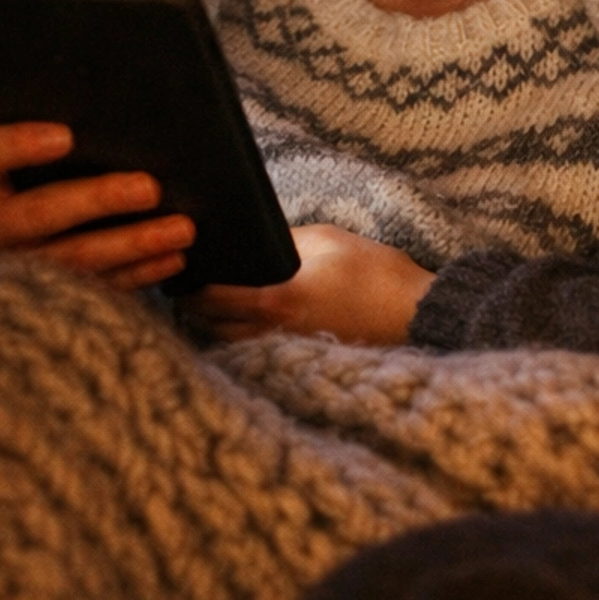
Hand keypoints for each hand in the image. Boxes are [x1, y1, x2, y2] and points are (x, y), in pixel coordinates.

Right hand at [0, 123, 195, 290]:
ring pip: (73, 259)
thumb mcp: (2, 173)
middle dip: (97, 200)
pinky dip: (137, 273)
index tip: (67, 136)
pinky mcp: (40, 304)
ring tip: (181, 228)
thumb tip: (113, 123)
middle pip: (37, 215)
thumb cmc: (4, 197)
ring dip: (132, 243)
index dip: (19, 145)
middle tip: (150, 188)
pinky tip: (171, 258)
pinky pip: (95, 288)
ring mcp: (7, 276)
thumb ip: (36, 149)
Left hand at [188, 224, 433, 345]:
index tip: (179, 274)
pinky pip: (259, 351)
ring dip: (217, 327)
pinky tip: (246, 323)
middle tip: (188, 289)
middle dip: (195, 310)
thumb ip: (282, 239)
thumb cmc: (377, 273)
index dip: (189, 288)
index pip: (211, 299)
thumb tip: (252, 241)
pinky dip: (244, 339)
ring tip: (212, 306)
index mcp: (276, 299)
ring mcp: (290, 351)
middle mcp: (275, 332)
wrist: (419, 313)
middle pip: (212, 329)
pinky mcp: (306, 359)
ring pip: (233, 346)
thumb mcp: (328, 239)